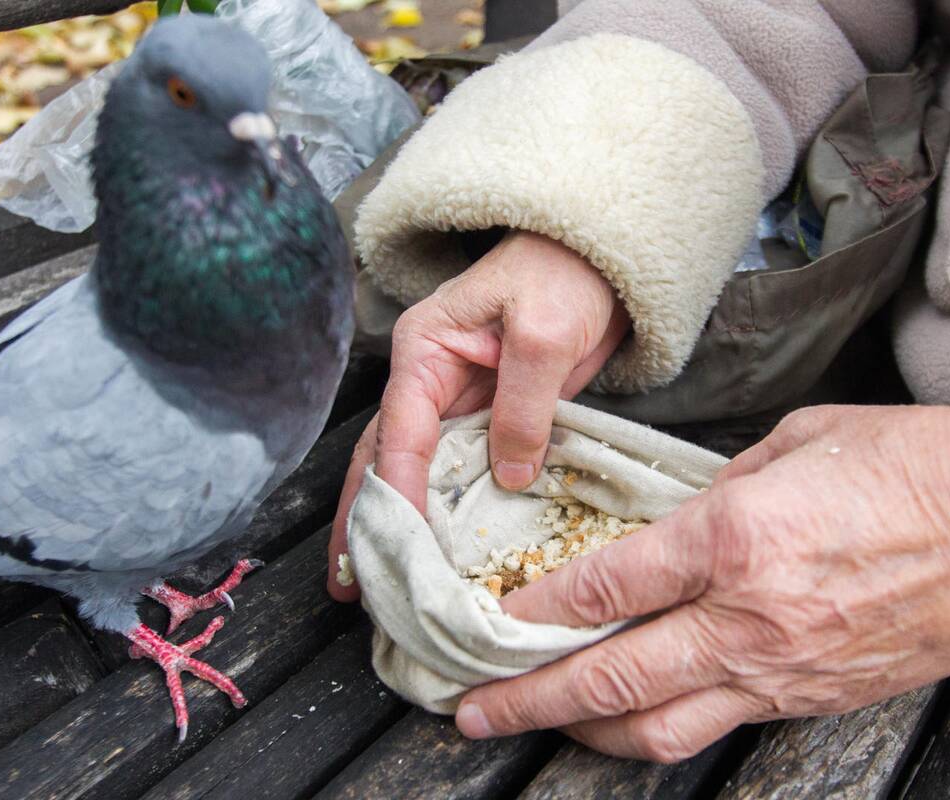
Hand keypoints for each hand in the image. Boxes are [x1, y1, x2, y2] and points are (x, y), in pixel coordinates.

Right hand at [328, 231, 629, 600]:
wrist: (600, 262)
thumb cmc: (564, 277)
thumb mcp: (544, 335)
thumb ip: (523, 405)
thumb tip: (510, 475)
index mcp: (425, 350)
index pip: (401, 430)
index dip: (396, 490)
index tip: (396, 542)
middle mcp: (428, 380)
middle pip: (387, 459)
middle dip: (368, 520)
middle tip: (349, 584)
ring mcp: (456, 403)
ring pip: (418, 473)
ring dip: (400, 525)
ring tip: (379, 584)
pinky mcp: (488, 419)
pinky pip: (462, 472)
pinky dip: (447, 513)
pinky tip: (439, 553)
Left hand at [453, 394, 949, 761]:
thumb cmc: (921, 464)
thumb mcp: (800, 442)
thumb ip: (724, 486)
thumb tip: (683, 521)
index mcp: (736, 538)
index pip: (605, 587)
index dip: (536, 607)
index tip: (494, 616)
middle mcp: (749, 617)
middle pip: (612, 677)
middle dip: (529, 698)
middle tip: (473, 709)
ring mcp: (785, 671)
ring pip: (660, 726)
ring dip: (588, 729)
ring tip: (540, 722)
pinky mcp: (818, 698)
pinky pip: (721, 725)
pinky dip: (664, 724)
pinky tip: (638, 714)